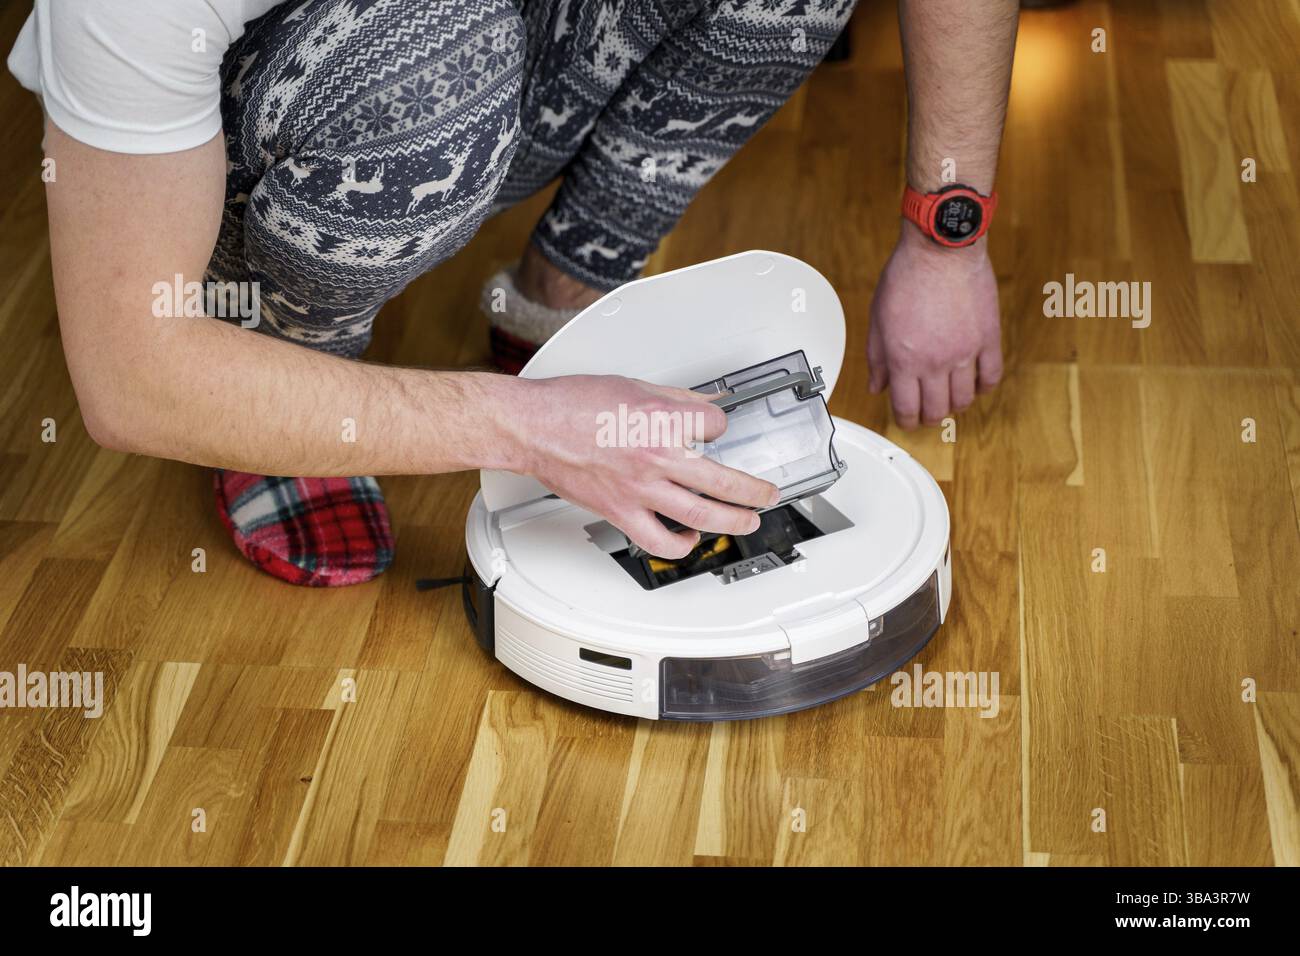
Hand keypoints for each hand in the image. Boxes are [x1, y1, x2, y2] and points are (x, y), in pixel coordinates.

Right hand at [514, 375, 780, 557]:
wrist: (533, 428)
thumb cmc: (571, 404)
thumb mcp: (632, 385)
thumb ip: (674, 398)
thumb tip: (702, 404)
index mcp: (662, 421)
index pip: (716, 426)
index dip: (720, 426)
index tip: (717, 429)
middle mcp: (656, 458)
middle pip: (724, 481)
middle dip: (754, 490)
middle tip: (767, 493)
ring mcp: (640, 490)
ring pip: (701, 515)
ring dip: (733, 521)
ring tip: (747, 521)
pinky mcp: (621, 512)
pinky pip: (660, 540)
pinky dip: (681, 544)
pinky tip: (690, 537)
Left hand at [868, 221, 1002, 427]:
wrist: (941, 248)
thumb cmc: (907, 276)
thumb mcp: (878, 318)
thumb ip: (877, 357)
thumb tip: (876, 385)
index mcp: (904, 358)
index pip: (906, 408)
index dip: (906, 421)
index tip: (907, 421)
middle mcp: (935, 361)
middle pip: (936, 410)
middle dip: (928, 417)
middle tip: (926, 413)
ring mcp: (965, 352)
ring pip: (964, 399)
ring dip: (955, 405)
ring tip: (949, 398)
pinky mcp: (988, 338)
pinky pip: (991, 376)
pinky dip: (983, 386)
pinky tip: (975, 383)